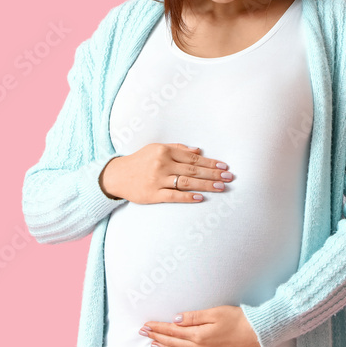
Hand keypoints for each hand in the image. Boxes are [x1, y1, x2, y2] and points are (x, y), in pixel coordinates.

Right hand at [100, 143, 233, 203]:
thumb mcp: (155, 148)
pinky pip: (174, 196)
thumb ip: (177, 148)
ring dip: (206, 185)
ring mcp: (157, 180)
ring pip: (187, 182)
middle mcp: (162, 164)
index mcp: (164, 150)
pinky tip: (200, 198)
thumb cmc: (139, 161)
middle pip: (193, 169)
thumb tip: (198, 150)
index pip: (192, 157)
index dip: (210, 162)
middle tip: (229, 177)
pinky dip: (188, 197)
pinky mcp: (152, 194)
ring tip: (221, 187)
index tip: (224, 166)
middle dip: (213, 173)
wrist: (117, 175)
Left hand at [139, 305, 260, 346]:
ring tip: (153, 344)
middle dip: (156, 337)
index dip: (157, 327)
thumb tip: (175, 320)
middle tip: (143, 333)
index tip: (146, 325)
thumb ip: (193, 317)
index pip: (172, 331)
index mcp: (198, 335)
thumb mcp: (215, 313)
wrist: (256, 333)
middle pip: (173, 342)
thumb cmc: (237, 319)